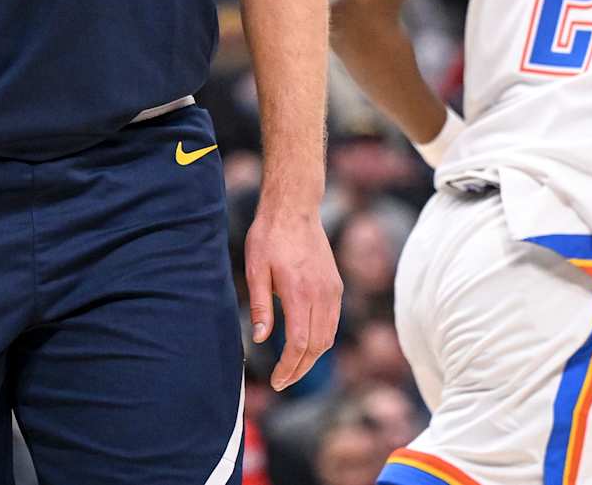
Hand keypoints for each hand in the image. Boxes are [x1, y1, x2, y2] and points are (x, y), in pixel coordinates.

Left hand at [244, 200, 341, 390]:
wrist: (294, 208)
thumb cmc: (269, 236)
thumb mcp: (256, 269)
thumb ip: (259, 305)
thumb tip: (259, 338)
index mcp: (300, 292)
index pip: (300, 343)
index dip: (289, 367)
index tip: (277, 382)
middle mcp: (322, 294)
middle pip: (318, 346)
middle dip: (300, 369)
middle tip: (282, 382)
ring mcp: (333, 290)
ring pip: (329, 336)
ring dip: (313, 358)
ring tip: (293, 369)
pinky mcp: (336, 285)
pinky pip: (333, 322)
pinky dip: (322, 340)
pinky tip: (306, 345)